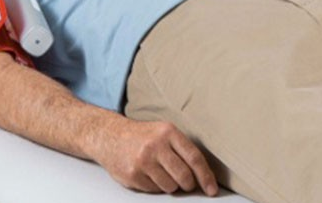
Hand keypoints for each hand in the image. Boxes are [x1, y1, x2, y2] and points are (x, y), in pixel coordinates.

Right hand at [95, 117, 217, 195]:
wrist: (110, 135)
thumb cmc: (142, 136)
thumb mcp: (163, 132)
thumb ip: (182, 150)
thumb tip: (203, 177)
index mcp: (167, 131)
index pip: (194, 158)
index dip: (206, 177)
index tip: (212, 189)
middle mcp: (155, 145)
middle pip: (184, 177)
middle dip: (187, 184)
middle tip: (183, 181)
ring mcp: (143, 161)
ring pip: (170, 187)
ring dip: (169, 184)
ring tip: (159, 171)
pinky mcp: (133, 174)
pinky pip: (154, 190)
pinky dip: (154, 186)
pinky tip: (146, 173)